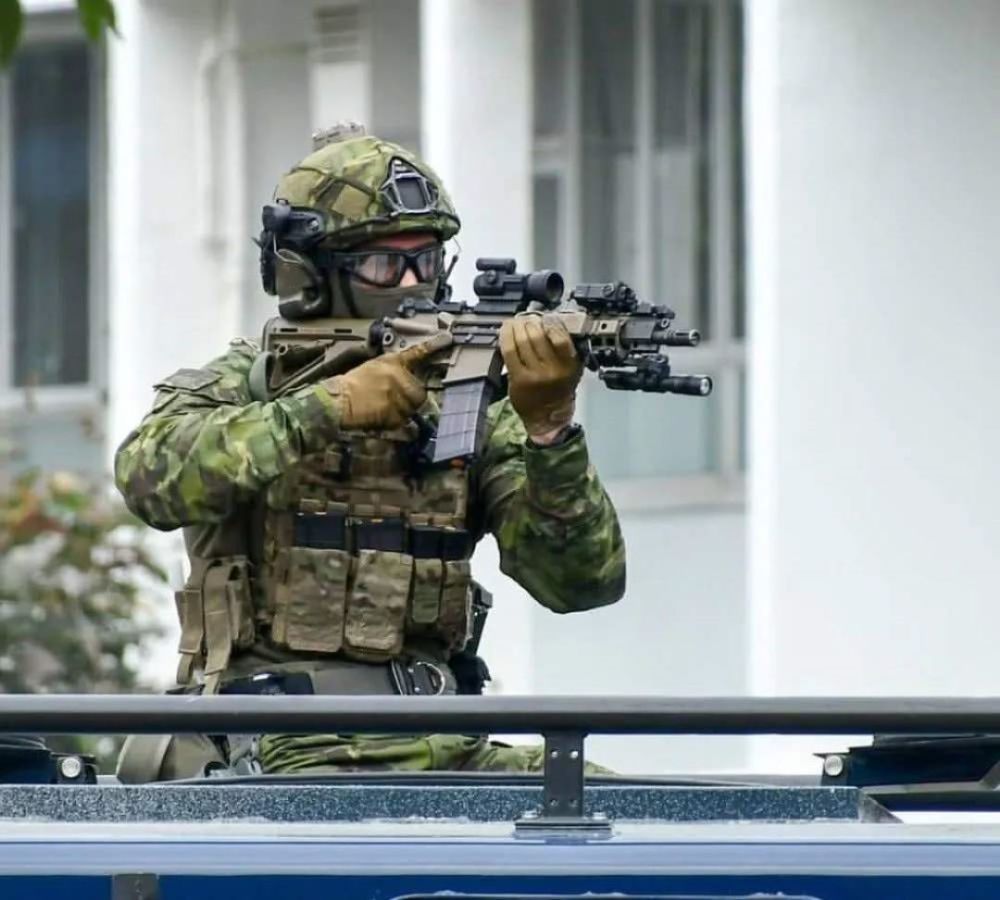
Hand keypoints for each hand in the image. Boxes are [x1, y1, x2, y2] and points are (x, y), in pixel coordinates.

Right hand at [323, 332, 452, 429]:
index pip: (417, 352)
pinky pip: (404, 419)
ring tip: (383, 406)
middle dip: (411, 397)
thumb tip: (409, 376)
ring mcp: (397, 395)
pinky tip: (380, 414)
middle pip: (420, 391)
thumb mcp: (372, 367)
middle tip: (394, 399)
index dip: (432, 346)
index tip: (446, 339)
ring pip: (413, 407)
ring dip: (403, 409)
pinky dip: (395, 420)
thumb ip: (393, 369)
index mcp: (391, 362)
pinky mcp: (394, 412)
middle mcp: (398, 376)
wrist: (338, 401)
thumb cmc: (351, 385)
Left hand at [499, 314, 581, 438]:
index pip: (559, 337)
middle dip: (530, 321)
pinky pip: (509, 351)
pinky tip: (506, 331)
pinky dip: (506, 337)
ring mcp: (533, 375)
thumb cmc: (559, 390)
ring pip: (521, 340)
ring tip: (516, 323)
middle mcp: (552, 370)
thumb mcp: (572, 369)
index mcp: (569, 365)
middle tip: (527, 318)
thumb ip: (567, 347)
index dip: (550, 322)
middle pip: (537, 335)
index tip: (546, 317)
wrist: (548, 416)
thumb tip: (551, 321)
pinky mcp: (518, 378)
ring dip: (516, 326)